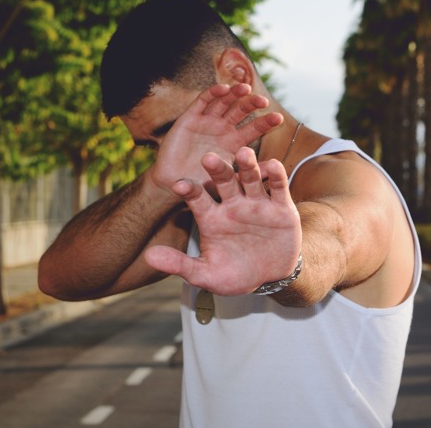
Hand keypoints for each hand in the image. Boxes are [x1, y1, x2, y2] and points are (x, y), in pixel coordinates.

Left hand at [145, 147, 301, 294]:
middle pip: (224, 181)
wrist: (269, 277)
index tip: (179, 185)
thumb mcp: (205, 274)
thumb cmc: (234, 274)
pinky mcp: (281, 206)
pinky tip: (271, 166)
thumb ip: (180, 264)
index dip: (189, 191)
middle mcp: (233, 205)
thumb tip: (149, 256)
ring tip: (243, 153)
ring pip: (251, 178)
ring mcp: (257, 203)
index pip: (198, 199)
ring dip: (247, 165)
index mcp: (211, 217)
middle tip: (209, 158)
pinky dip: (276, 175)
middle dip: (217, 170)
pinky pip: (278, 187)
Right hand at [150, 83, 282, 189]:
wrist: (177, 184)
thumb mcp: (229, 179)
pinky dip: (213, 93)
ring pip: (224, 102)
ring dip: (235, 94)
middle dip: (252, 104)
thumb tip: (274, 170)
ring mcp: (207, 121)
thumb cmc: (203, 183)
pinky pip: (203, 101)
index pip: (253, 128)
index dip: (265, 122)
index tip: (278, 118)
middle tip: (263, 102)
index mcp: (234, 141)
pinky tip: (224, 89)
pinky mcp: (190, 117)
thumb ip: (247, 173)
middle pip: (241, 110)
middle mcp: (222, 128)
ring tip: (246, 89)